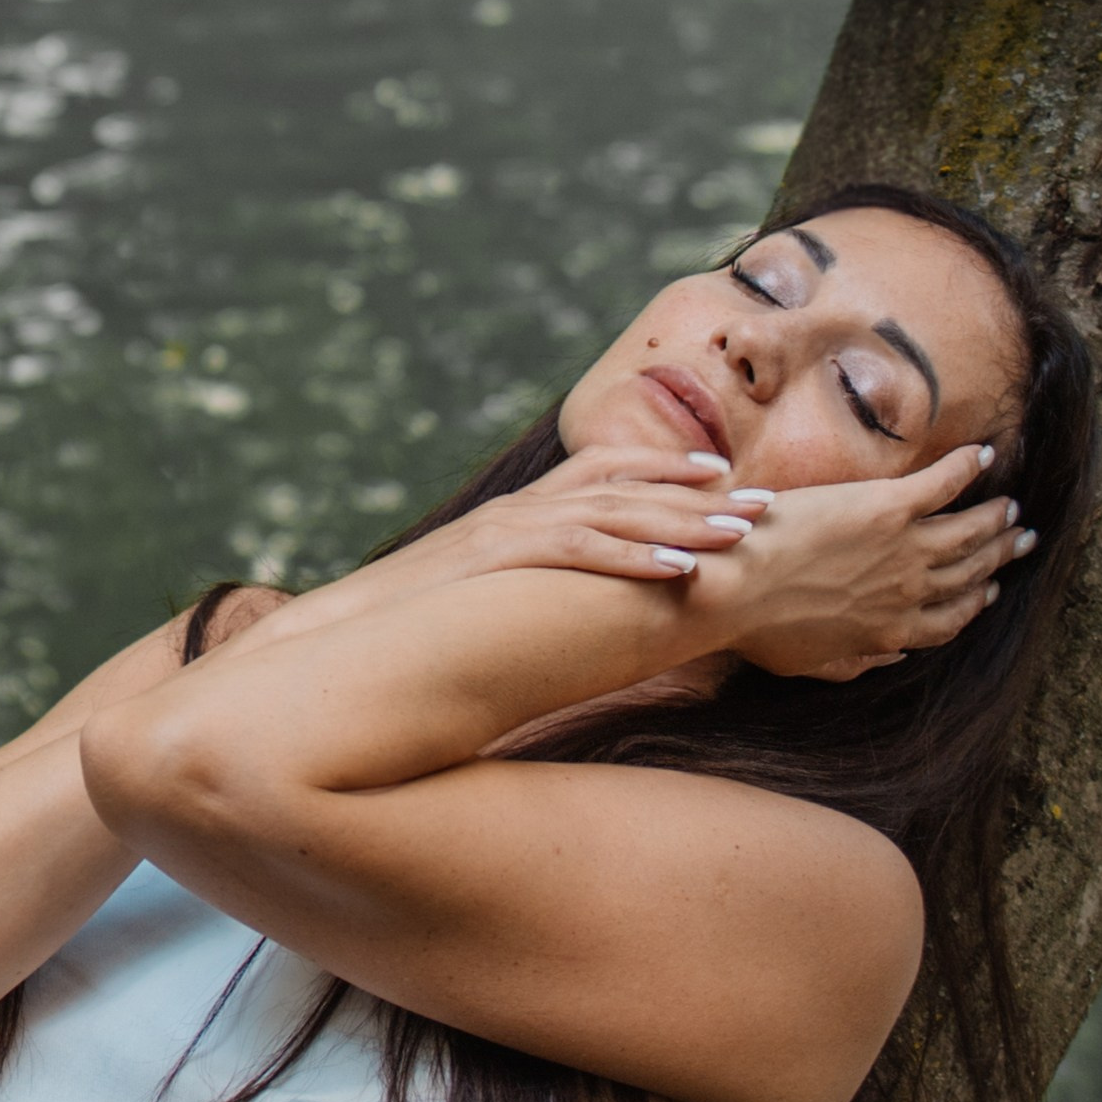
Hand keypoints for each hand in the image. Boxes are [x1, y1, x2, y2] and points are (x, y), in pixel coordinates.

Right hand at [338, 444, 767, 608]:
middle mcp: (518, 511)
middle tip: (764, 503)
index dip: (666, 468)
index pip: (603, 471)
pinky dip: (630, 555)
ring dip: (683, 521)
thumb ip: (526, 590)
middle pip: (625, 487)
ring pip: (612, 513)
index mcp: (518, 513)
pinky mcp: (493, 561)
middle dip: (700, 494)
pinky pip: (576, 552)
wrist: (337, 632)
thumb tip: (572, 612)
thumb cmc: (412, 627)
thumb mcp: (481, 599)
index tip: (722, 474)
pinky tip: (677, 568)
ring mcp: (505, 531)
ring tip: (741, 533)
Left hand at [687, 444, 1032, 682]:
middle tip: (1021, 538)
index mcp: (891, 631)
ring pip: (966, 531)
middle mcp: (908, 592)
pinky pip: (943, 484)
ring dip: (994, 517)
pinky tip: (984, 455)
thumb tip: (890, 655)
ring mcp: (903, 548)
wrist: (736, 589)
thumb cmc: (760, 630)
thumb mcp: (813, 664)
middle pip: (969, 572)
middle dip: (999, 555)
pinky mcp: (888, 507)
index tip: (990, 589)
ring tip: (1011, 505)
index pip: (950, 619)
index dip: (976, 601)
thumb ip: (857, 663)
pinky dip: (967, 468)